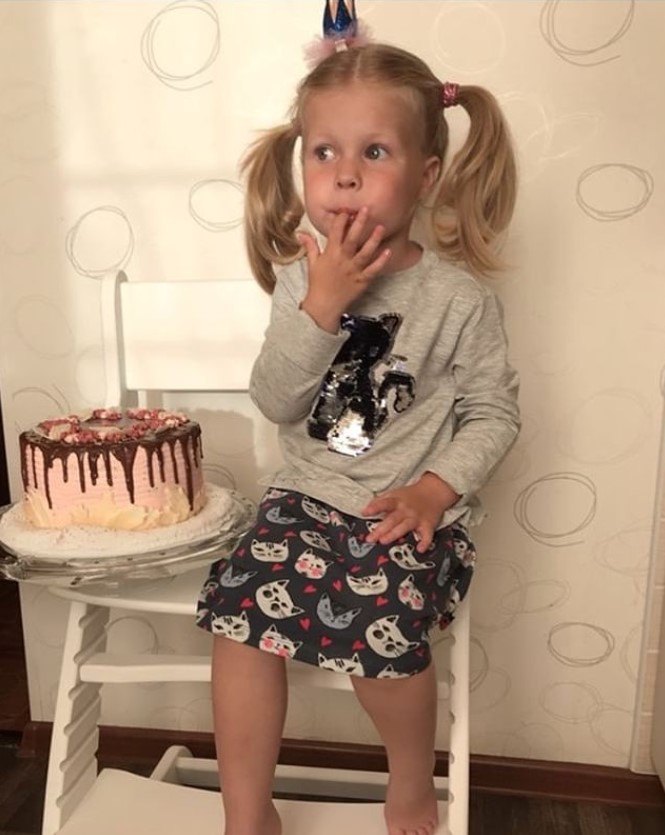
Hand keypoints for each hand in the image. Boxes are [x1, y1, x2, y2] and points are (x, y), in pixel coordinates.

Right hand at [298, 207, 390, 332]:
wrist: (323, 306)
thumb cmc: (317, 284)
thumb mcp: (312, 263)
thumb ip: (310, 246)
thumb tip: (301, 233)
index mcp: (330, 254)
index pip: (335, 232)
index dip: (341, 219)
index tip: (347, 209)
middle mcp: (342, 260)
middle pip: (351, 238)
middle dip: (359, 223)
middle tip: (367, 209)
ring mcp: (353, 270)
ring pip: (364, 253)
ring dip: (373, 240)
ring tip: (381, 227)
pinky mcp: (362, 281)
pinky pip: (373, 270)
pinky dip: (381, 262)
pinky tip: (388, 251)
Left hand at [362, 473, 459, 552]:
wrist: (434, 491)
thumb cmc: (411, 495)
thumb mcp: (395, 494)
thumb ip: (381, 502)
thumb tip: (365, 510)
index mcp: (397, 501)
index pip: (384, 503)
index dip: (374, 507)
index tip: (365, 512)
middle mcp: (406, 510)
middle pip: (392, 519)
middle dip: (380, 529)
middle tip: (370, 538)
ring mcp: (417, 518)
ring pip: (405, 527)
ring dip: (394, 534)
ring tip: (384, 541)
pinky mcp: (428, 525)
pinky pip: (427, 535)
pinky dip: (425, 542)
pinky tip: (420, 549)